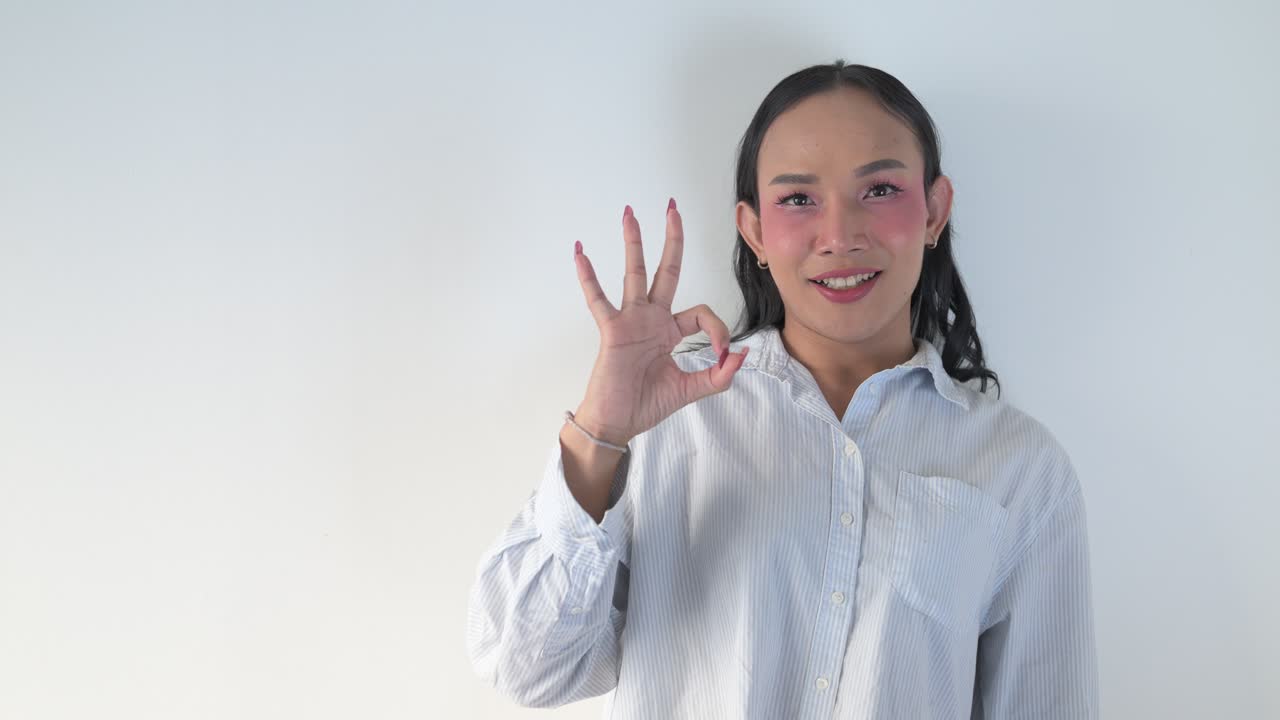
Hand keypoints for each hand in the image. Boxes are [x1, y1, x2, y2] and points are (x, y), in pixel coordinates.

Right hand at [570, 199, 748, 445]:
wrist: (618, 422)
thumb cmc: (647, 405)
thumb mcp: (692, 390)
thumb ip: (719, 375)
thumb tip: (741, 353)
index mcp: (671, 331)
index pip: (702, 313)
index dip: (719, 330)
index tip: (723, 354)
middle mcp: (652, 319)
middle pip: (665, 270)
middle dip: (671, 240)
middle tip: (672, 210)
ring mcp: (631, 321)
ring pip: (634, 273)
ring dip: (633, 242)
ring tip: (630, 214)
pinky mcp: (612, 330)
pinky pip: (598, 300)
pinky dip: (588, 277)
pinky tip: (580, 253)